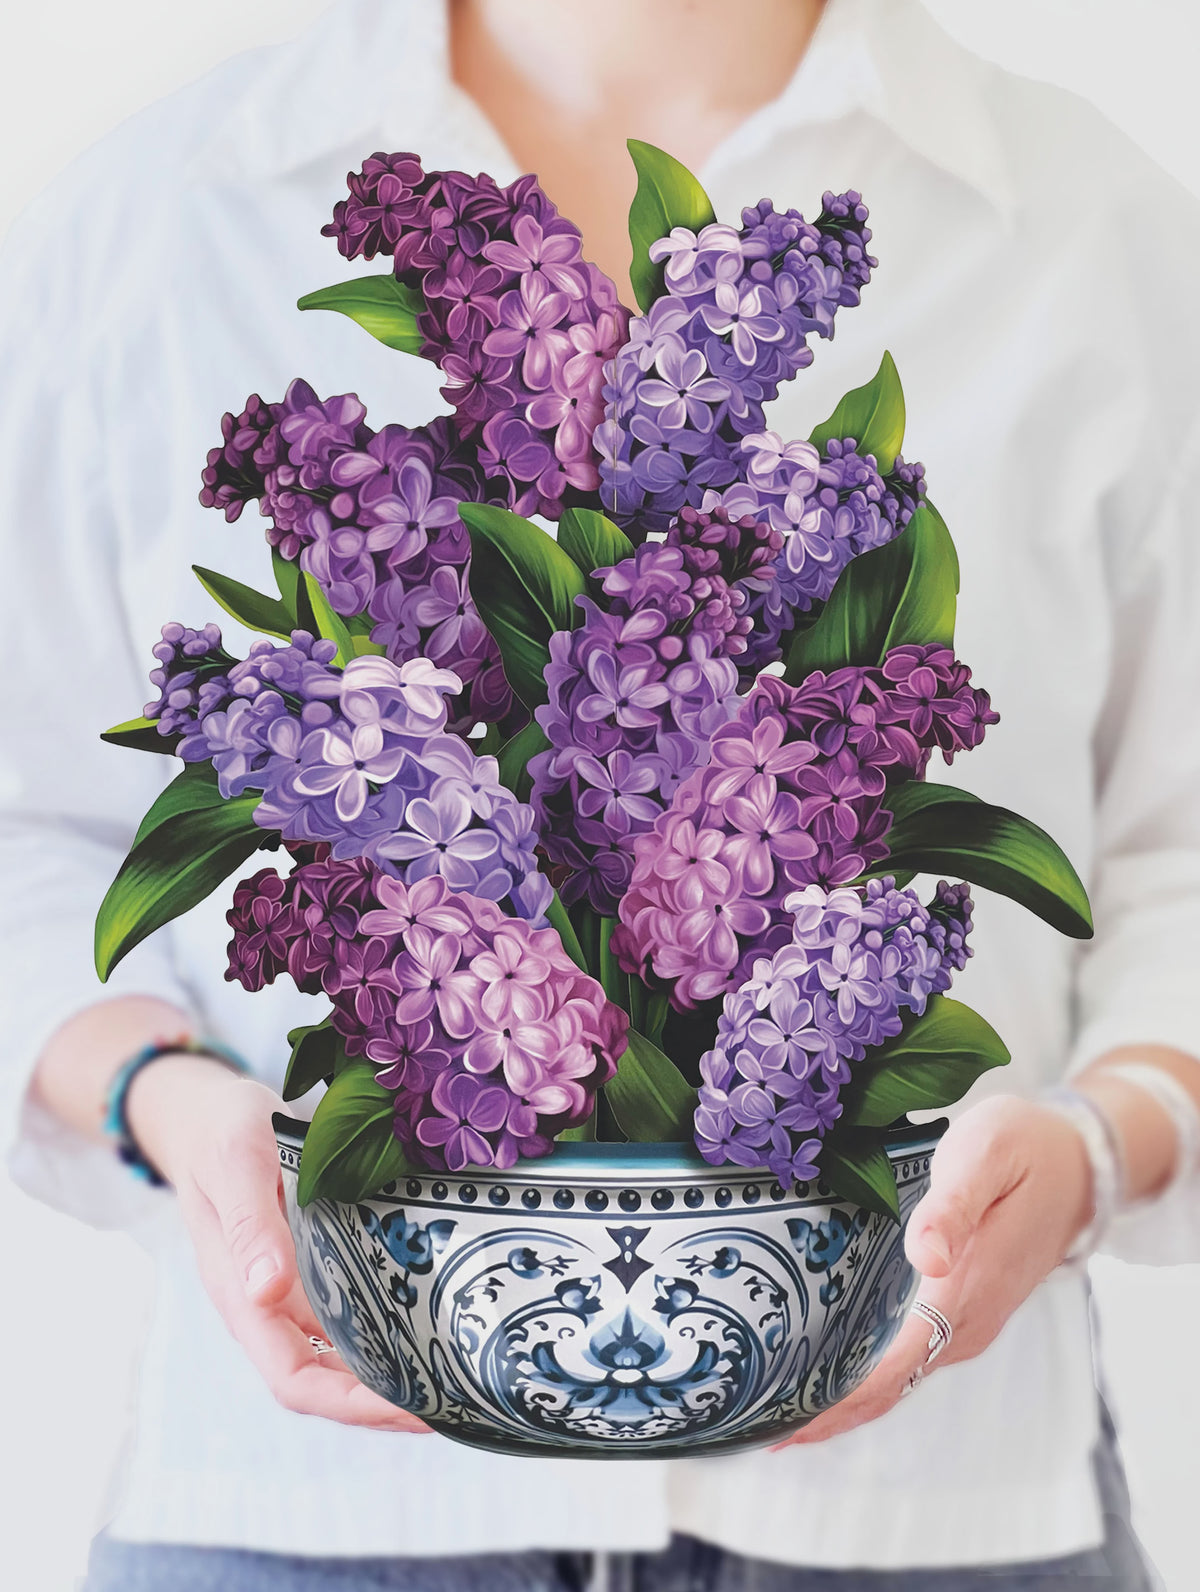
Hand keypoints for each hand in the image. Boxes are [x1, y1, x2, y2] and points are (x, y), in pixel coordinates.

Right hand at [127, 1054, 428, 1433]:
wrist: (206, 1114)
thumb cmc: (218, 1134)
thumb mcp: (235, 1162)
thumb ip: (250, 1224)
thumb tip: (267, 1291)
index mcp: (241, 1294)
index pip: (293, 1377)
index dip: (350, 1404)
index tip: (411, 1409)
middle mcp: (267, 1302)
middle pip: (325, 1378)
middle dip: (385, 1400)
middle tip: (455, 1400)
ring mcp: (290, 1287)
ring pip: (342, 1350)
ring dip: (391, 1371)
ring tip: (456, 1373)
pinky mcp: (311, 1262)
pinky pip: (351, 1308)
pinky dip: (388, 1324)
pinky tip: (431, 1318)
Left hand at [772, 1094, 1093, 1447]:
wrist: (1079, 1163)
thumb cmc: (1026, 1149)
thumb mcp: (987, 1154)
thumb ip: (952, 1206)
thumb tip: (924, 1254)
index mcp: (964, 1292)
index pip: (891, 1370)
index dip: (836, 1402)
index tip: (782, 1422)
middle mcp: (967, 1324)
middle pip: (886, 1389)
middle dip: (822, 1410)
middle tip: (753, 1418)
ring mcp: (967, 1324)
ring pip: (896, 1379)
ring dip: (839, 1396)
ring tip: (771, 1402)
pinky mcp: (963, 1313)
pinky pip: (907, 1358)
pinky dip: (864, 1375)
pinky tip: (822, 1368)